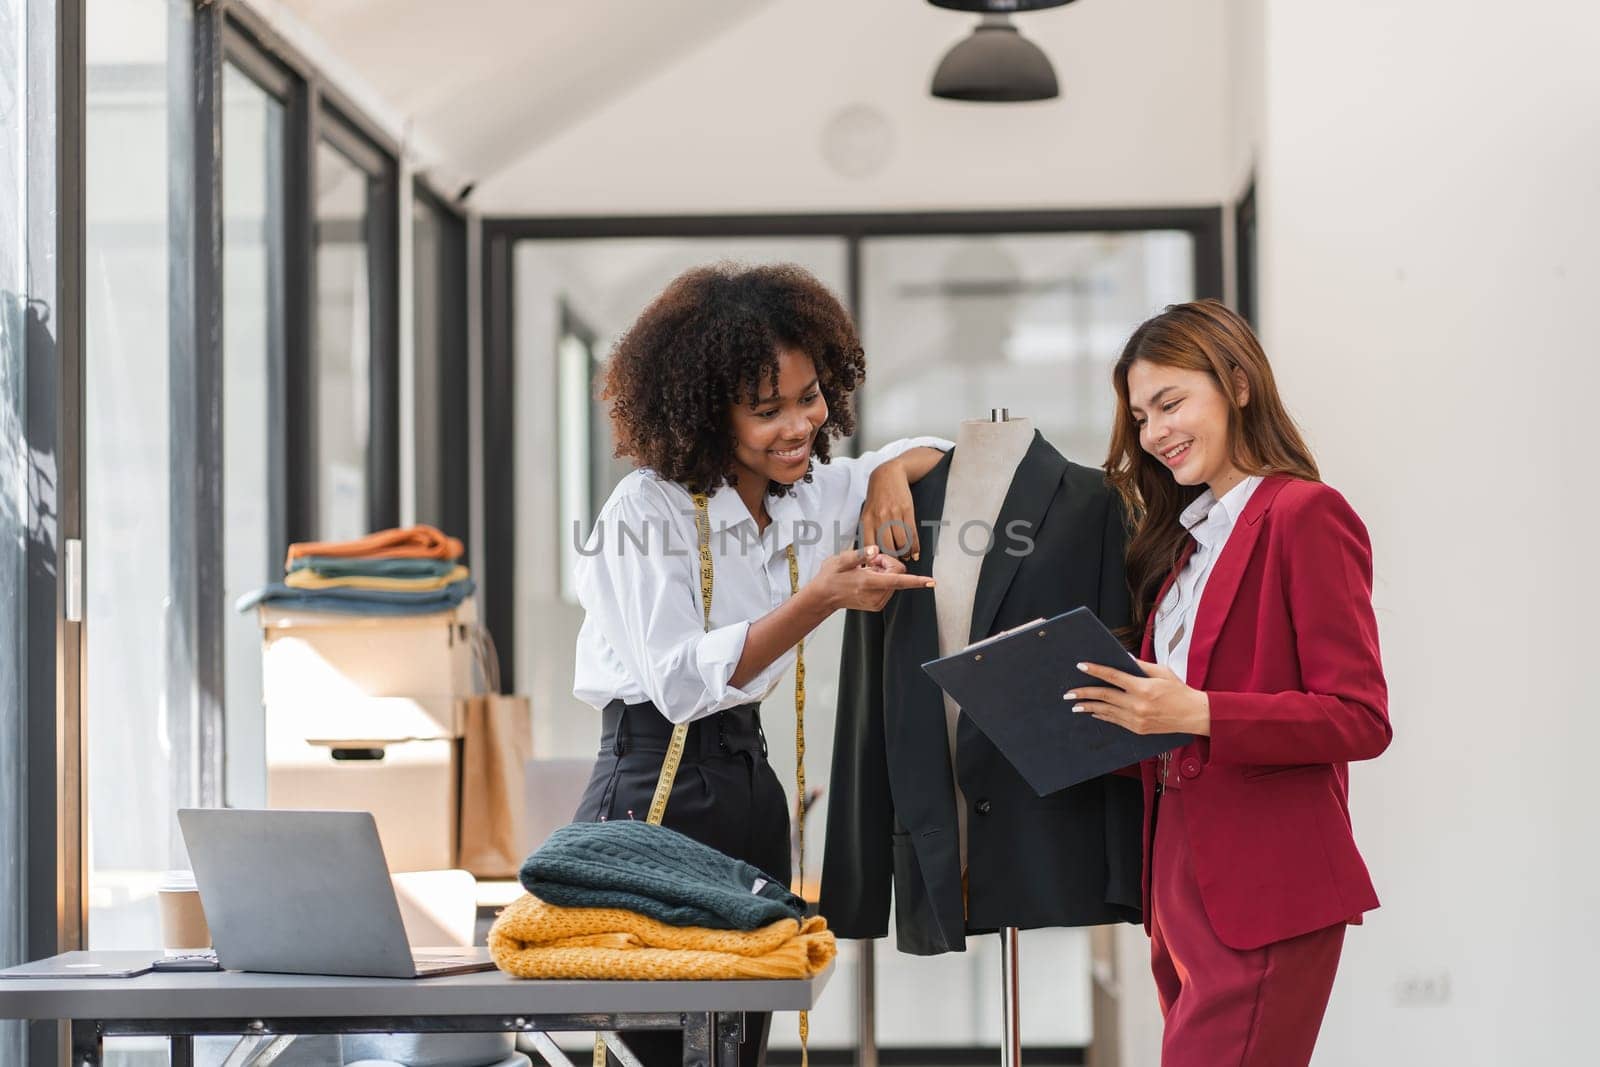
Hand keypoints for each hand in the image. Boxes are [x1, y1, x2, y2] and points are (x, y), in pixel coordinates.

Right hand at [811, 546, 934, 612]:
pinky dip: (882, 580)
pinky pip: (889, 588)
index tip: (931, 581)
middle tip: (870, 561)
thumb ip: (860, 554)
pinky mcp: (876, 605)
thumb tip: (875, 550)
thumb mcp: (841, 560)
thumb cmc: (831, 576)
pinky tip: (867, 577)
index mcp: (868, 582)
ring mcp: (876, 602)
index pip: (898, 580)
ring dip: (885, 572)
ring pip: (895, 581)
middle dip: (888, 564)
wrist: (823, 597)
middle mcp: (875, 595)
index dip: (916, 580)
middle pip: (898, 575)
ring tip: (866, 569)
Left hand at [862, 460, 920, 560]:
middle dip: (892, 559)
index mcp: (866, 521)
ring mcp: (894, 515)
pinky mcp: (907, 511)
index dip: (873, 560)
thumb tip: (867, 555)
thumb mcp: (866, 513)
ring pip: (901, 543)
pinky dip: (915, 546)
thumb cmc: (876, 498)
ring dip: (905, 554)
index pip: (869, 546)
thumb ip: (868, 531)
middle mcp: (879, 519)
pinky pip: (912, 534)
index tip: (877, 569)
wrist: (888, 475)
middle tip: (895, 565)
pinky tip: (915, 553)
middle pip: (887, 548)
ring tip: (906, 557)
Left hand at [1065, 659, 1210, 735]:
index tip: (1081, 666)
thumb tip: (1122, 657)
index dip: (1096, 670)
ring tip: (1075, 704)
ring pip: (1107, 711)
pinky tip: (1094, 712)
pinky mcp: (1138, 728)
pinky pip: (1116, 721)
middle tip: (1068, 693)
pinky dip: (1103, 716)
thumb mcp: (1162, 672)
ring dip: (1089, 707)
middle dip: (1084, 693)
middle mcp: (1138, 704)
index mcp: (1143, 687)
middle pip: (1105, 696)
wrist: (1193, 715)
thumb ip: (1140, 665)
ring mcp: (1137, 719)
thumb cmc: (1178, 690)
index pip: (1113, 676)